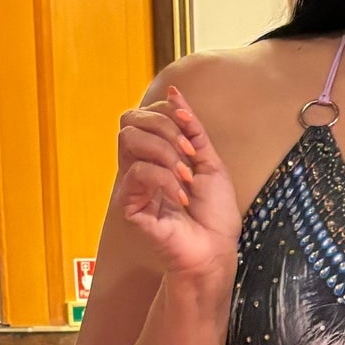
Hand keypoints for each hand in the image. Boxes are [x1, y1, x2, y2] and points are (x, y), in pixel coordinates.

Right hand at [116, 86, 240, 289]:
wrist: (215, 251)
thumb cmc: (214, 214)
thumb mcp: (209, 161)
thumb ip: (191, 128)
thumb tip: (175, 93)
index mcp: (155, 155)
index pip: (140, 114)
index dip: (164, 113)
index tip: (191, 137)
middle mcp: (139, 166)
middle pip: (129, 120)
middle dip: (165, 128)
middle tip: (189, 156)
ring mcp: (132, 186)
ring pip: (129, 139)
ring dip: (165, 152)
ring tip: (186, 178)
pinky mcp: (129, 205)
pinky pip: (137, 172)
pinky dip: (165, 180)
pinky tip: (181, 199)